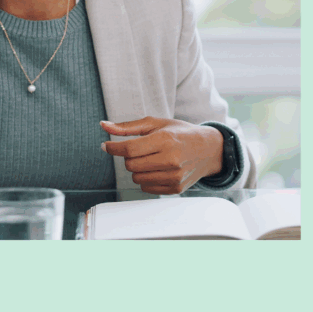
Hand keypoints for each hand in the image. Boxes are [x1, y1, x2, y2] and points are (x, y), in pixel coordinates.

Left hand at [100, 117, 223, 194]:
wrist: (208, 149)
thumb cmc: (179, 133)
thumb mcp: (155, 123)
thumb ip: (127, 127)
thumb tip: (104, 126)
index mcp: (164, 140)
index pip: (129, 149)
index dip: (113, 148)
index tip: (105, 145)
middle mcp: (171, 159)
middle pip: (131, 165)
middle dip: (128, 157)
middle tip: (140, 149)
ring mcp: (174, 176)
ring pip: (136, 178)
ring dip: (136, 169)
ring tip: (150, 158)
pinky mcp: (176, 188)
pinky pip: (146, 188)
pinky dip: (145, 179)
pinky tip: (157, 168)